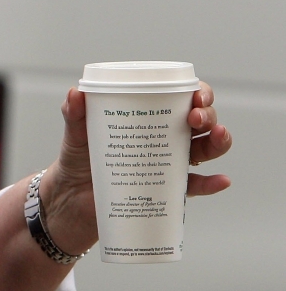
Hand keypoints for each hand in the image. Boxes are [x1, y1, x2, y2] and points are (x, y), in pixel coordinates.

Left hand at [41, 82, 232, 254]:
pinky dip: (211, 184)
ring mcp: (168, 165)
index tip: (197, 96)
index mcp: (148, 118)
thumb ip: (74, 113)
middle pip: (201, 123)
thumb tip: (75, 93)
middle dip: (207, 116)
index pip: (182, 99)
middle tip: (195, 118)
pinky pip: (194, 187)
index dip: (198, 93)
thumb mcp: (75, 133)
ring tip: (216, 136)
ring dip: (218, 142)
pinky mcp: (165, 191)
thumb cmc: (78, 159)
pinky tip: (221, 180)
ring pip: (205, 150)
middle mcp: (165, 138)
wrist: (71, 197)